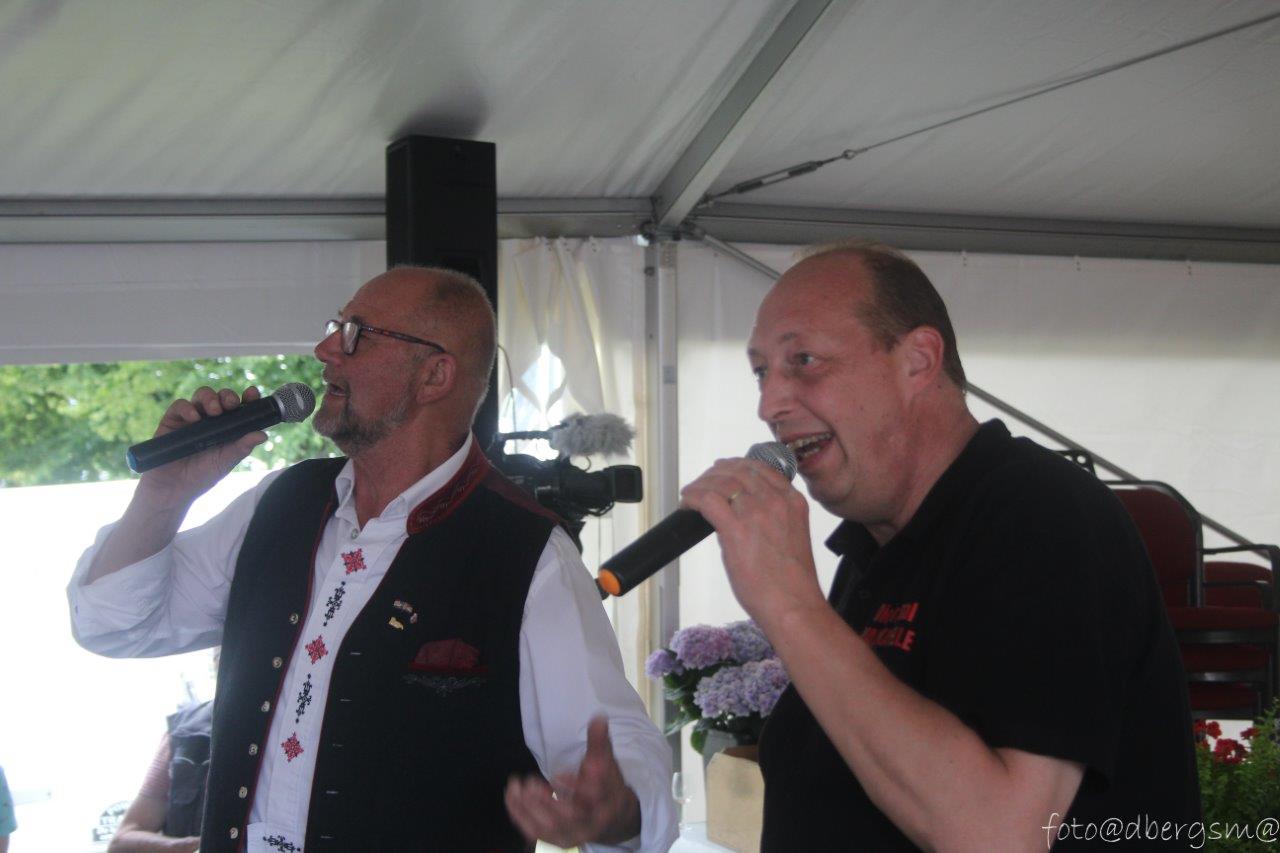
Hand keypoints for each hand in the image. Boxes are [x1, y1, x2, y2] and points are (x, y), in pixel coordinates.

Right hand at [137, 385, 266, 503]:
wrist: (174, 489)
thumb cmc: (203, 475)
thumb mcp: (226, 461)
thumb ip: (242, 447)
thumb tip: (263, 434)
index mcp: (228, 426)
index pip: (240, 406)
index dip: (247, 398)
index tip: (252, 393)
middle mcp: (211, 419)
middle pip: (221, 397)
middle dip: (227, 396)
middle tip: (231, 404)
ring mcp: (192, 418)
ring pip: (202, 395)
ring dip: (210, 398)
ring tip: (214, 411)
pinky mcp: (172, 420)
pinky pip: (180, 406)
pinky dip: (187, 408)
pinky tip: (194, 418)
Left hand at [504, 716, 640, 846]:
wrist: (612, 819)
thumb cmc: (606, 786)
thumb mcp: (606, 763)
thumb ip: (599, 742)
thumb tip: (597, 716)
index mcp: (607, 803)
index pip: (593, 798)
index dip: (574, 788)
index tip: (557, 775)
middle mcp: (590, 824)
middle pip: (569, 818)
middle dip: (547, 802)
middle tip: (529, 782)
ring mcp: (572, 835)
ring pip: (549, 828)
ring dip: (528, 808)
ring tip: (516, 786)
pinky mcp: (556, 839)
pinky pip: (535, 832)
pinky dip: (520, 815)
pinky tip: (511, 796)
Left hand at [680, 457, 825, 628]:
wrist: (793, 604)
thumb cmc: (792, 581)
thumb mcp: (791, 536)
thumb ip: (773, 518)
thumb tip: (741, 515)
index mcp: (792, 501)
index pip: (761, 469)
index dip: (737, 466)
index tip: (723, 470)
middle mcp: (775, 500)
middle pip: (738, 470)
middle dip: (715, 473)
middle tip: (702, 482)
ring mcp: (756, 512)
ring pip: (720, 481)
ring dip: (701, 484)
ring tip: (691, 494)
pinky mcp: (736, 528)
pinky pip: (707, 499)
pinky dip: (693, 497)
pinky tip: (687, 503)